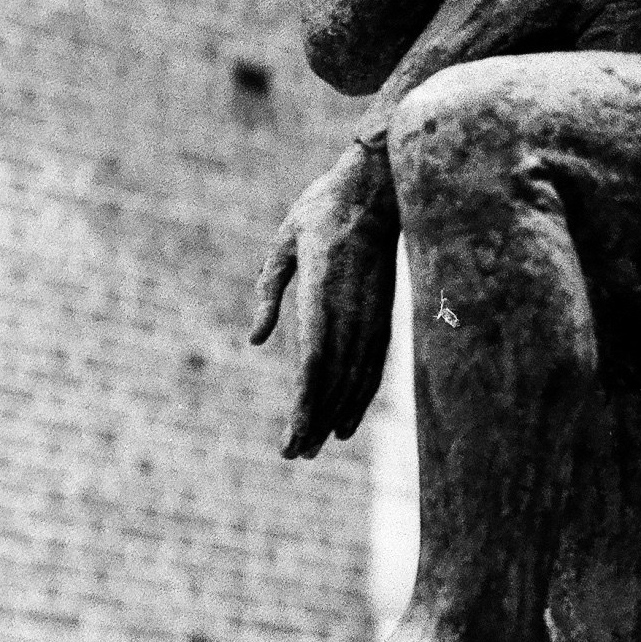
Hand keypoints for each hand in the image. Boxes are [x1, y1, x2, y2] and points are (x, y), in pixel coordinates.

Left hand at [251, 147, 400, 457]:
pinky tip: (348, 420)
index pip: (315, 360)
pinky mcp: (384, 315)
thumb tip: (256, 341)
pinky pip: (373, 365)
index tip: (292, 434)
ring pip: (356, 378)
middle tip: (294, 454)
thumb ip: (268, 291)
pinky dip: (360, 396)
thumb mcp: (285, 243)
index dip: (304, 403)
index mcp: (323, 291)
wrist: (381, 186)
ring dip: (336, 415)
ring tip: (316, 446)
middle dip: (315, 421)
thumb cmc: (324, 209)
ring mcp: (373, 315)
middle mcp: (352, 310)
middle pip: (334, 379)